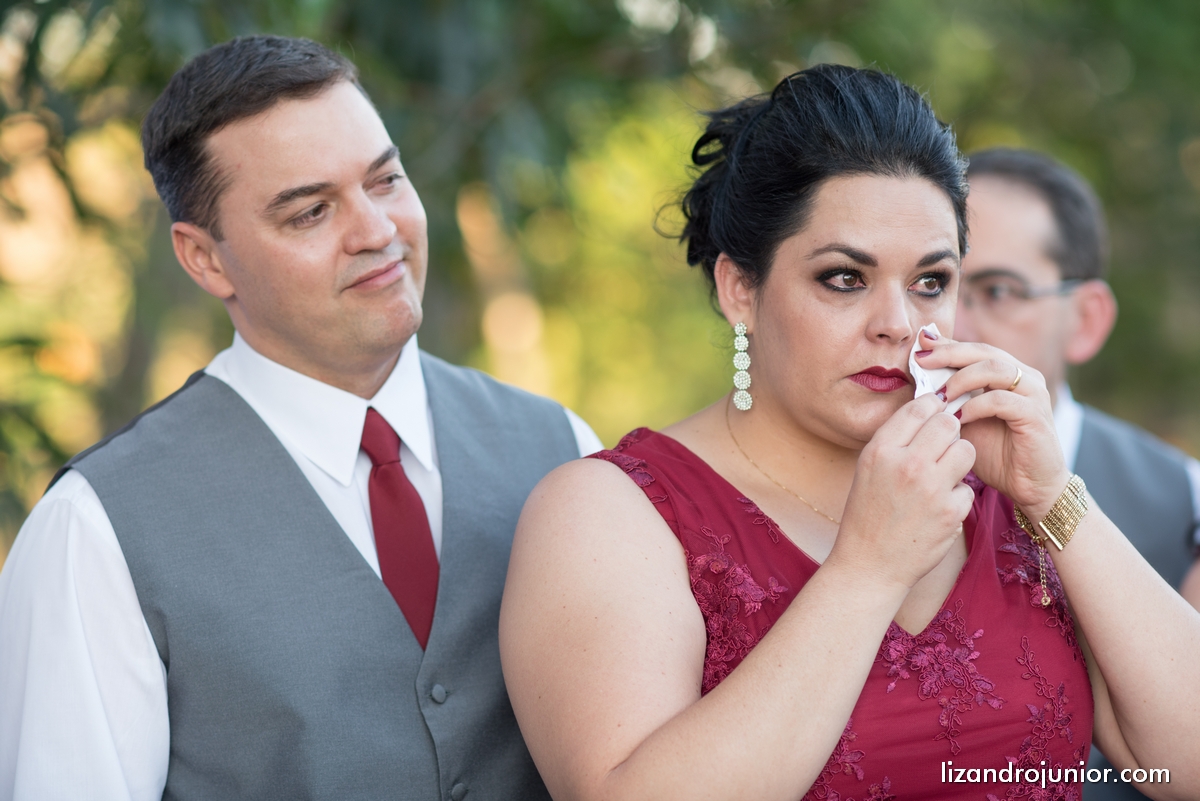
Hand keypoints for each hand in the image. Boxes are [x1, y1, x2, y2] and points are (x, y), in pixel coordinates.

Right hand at [830, 392, 976, 590]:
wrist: (870, 564)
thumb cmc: (867, 515)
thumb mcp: (868, 469)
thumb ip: (895, 441)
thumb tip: (926, 412)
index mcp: (881, 451)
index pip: (918, 408)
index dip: (932, 406)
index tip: (935, 413)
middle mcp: (906, 465)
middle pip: (948, 423)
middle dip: (949, 431)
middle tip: (943, 445)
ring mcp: (931, 489)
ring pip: (966, 450)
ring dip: (959, 459)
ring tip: (944, 474)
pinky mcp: (951, 513)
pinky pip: (968, 488)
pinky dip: (957, 496)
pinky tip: (939, 508)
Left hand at [914, 330, 1070, 519]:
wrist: (1028, 486)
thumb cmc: (995, 453)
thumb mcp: (964, 421)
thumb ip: (948, 400)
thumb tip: (916, 380)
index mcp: (1007, 373)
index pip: (974, 349)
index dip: (946, 345)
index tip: (919, 346)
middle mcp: (1024, 376)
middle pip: (983, 351)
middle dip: (949, 353)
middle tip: (922, 360)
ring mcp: (1033, 393)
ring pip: (994, 368)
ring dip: (961, 379)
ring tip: (939, 395)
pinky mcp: (1035, 415)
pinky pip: (1001, 400)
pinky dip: (975, 406)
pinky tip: (957, 418)